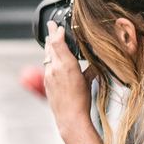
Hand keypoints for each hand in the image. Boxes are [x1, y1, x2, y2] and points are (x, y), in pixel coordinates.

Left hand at [43, 23, 102, 143]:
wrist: (69, 118)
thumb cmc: (81, 101)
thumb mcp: (88, 81)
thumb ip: (91, 69)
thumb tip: (97, 63)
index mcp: (66, 65)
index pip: (58, 42)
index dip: (57, 32)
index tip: (58, 25)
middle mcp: (54, 68)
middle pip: (50, 46)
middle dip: (51, 35)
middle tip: (51, 25)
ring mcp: (48, 75)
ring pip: (47, 56)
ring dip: (49, 46)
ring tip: (50, 39)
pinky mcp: (46, 83)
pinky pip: (47, 65)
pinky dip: (49, 58)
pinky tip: (51, 59)